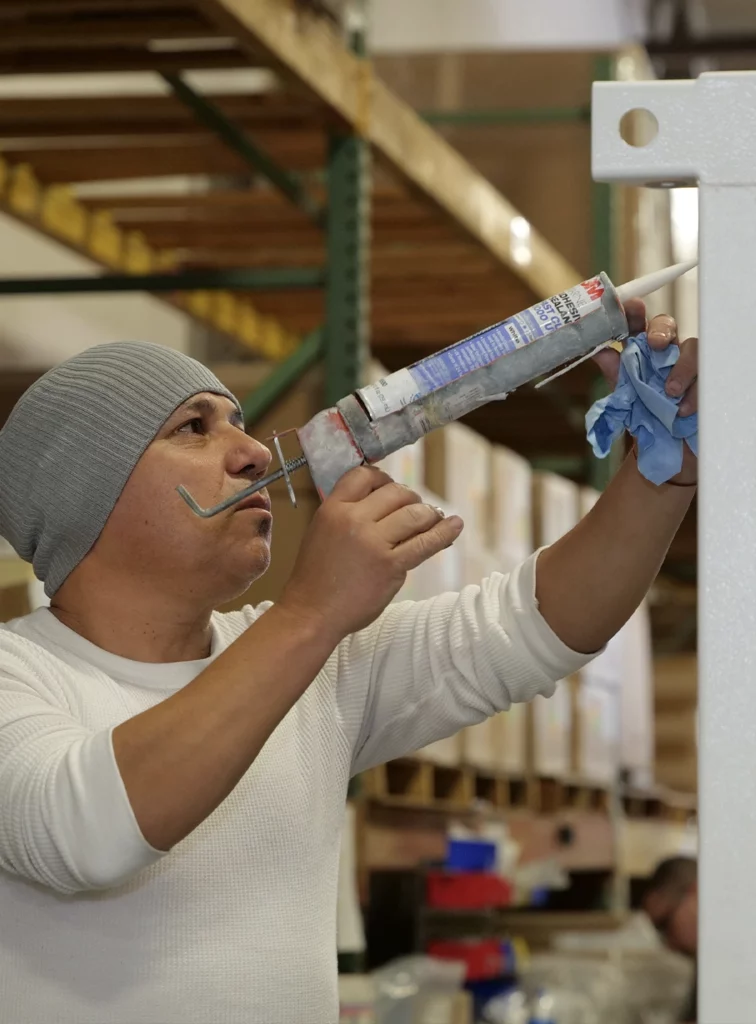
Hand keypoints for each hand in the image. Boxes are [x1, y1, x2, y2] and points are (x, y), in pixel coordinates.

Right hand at [279, 466, 463, 640]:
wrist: (312, 613)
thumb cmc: (316, 577)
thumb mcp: (322, 532)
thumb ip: (347, 514)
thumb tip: (385, 502)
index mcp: (333, 509)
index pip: (365, 475)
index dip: (383, 479)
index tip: (392, 490)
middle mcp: (353, 520)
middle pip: (396, 492)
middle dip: (411, 498)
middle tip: (416, 509)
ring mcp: (373, 543)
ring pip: (415, 514)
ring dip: (429, 515)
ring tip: (432, 520)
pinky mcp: (391, 566)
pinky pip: (425, 542)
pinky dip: (445, 532)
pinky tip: (455, 525)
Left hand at [593, 298, 697, 484]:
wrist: (660, 448)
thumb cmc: (642, 416)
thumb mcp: (623, 395)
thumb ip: (613, 372)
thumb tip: (596, 350)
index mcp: (641, 352)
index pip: (637, 324)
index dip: (634, 313)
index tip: (631, 308)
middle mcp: (666, 353)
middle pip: (667, 326)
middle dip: (661, 330)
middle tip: (656, 344)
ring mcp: (688, 366)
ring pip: (692, 348)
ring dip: (682, 367)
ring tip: (669, 391)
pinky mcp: (705, 383)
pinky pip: (707, 377)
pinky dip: (695, 392)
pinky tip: (683, 409)